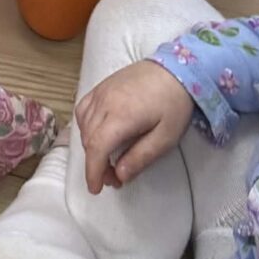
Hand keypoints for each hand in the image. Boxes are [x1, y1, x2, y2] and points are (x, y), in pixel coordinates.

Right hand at [75, 59, 195, 194]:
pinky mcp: (100, 86)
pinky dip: (86, 127)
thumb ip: (141, 157)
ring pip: (83, 126)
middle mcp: (104, 103)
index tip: (96, 190)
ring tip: (109, 159)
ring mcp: (100, 92)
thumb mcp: (166, 137)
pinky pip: (83, 109)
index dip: (93, 172)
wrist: (175, 69)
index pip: (97, 148)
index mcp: (121, 116)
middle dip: (96, 164)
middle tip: (114, 178)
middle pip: (89, 140)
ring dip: (91, 147)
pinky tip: (99, 134)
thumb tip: (120, 176)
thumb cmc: (174, 105)